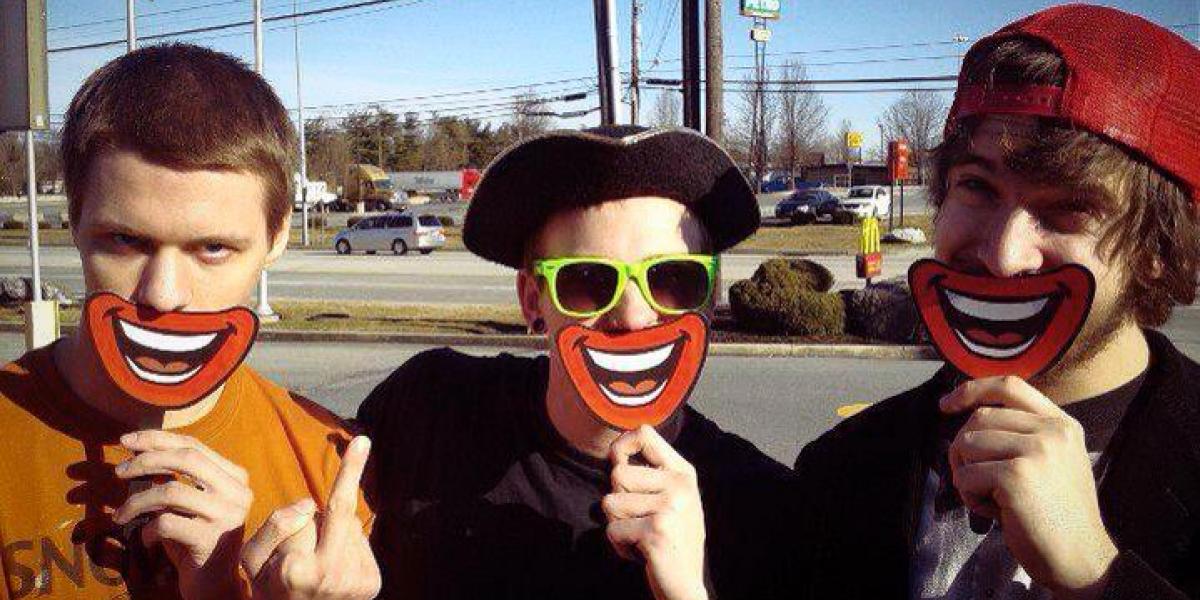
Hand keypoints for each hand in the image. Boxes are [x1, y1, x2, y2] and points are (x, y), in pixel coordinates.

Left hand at [113, 430, 252, 599]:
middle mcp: (237, 492)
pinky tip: (145, 540)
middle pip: (186, 459)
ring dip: (137, 501)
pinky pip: (166, 524)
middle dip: (146, 460)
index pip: (194, 445)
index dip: (157, 439)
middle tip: (120, 471)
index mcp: (235, 477)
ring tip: (121, 515)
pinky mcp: (211, 540)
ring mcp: (227, 515)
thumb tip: (138, 448)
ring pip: (171, 490)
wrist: (215, 585)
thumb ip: (176, 477)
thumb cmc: (196, 540)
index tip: (125, 441)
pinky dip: (146, 530)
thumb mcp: (190, 504)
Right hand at [240, 436, 378, 598]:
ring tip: (317, 563)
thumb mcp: (252, 560)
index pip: (309, 513)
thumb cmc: (269, 589)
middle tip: (305, 552)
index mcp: (298, 571)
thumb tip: (309, 504)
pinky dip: (348, 546)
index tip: (363, 441)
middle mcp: (333, 576)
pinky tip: (333, 568)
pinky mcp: (372, 583)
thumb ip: (274, 526)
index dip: (296, 515)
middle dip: (320, 520)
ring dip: (335, 534)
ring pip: (352, 526)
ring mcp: (356, 582)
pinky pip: (361, 542)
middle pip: (337, 514)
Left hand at [603, 425, 707, 599]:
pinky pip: (612, 530)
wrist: (686, 587)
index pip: (644, 433)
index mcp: (684, 473)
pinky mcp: (657, 530)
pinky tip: (642, 553)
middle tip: (641, 521)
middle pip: (617, 473)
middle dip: (618, 501)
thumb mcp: (671, 500)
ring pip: (609, 502)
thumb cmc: (672, 540)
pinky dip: (619, 546)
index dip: (621, 446)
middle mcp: (680, 486)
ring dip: (617, 525)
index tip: (619, 464)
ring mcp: (671, 507)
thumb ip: (650, 473)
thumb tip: (615, 449)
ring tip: (641, 536)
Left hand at [942, 376, 1118, 598]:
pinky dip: (969, 496)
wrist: (1081, 559)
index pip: (1009, 385)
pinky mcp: (1017, 476)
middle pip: (979, 418)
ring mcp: (1036, 451)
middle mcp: (1053, 431)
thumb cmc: (1058, 516)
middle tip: (975, 479)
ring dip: (966, 474)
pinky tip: (994, 512)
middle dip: (964, 449)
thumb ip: (1023, 435)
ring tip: (991, 498)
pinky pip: (966, 476)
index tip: (946, 404)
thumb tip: (970, 417)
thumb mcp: (1054, 461)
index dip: (971, 390)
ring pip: (966, 444)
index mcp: (1062, 424)